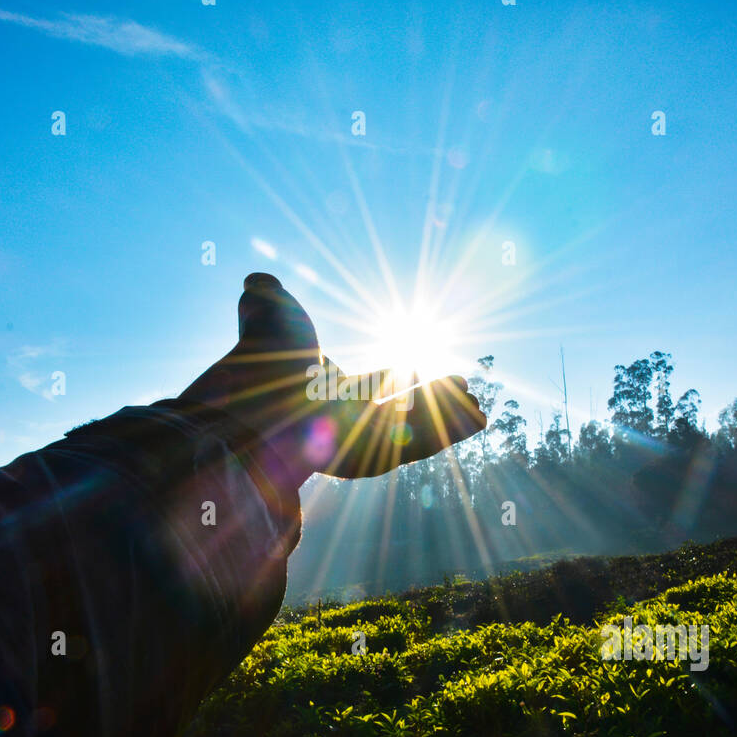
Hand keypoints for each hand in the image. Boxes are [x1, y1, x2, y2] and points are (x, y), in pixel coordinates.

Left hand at [178, 273, 486, 491]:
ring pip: (417, 436)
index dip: (403, 385)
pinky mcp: (375, 458)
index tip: (424, 373)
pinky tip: (477, 417)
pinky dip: (450, 433)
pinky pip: (420, 446)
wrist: (254, 396)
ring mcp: (359, 444)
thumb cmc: (259, 361)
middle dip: (436, 409)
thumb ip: (270, 299)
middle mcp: (344, 424)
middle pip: (402, 420)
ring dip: (451, 423)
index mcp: (327, 396)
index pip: (374, 392)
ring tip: (481, 412)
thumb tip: (256, 279)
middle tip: (467, 396)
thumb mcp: (270, 314)